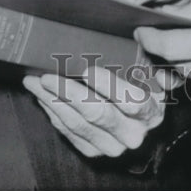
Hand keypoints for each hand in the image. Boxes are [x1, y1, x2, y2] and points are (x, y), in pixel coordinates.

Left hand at [24, 65, 164, 157]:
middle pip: (97, 113)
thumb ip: (152, 60)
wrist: (141, 129)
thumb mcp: (156, 78)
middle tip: (47, 76)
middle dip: (68, 92)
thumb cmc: (145, 94)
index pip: (131, 101)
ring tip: (35, 83)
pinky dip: (54, 113)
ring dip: (52, 102)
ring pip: (77, 124)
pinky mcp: (94, 153)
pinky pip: (69, 133)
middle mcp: (132, 134)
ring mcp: (111, 147)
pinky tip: (43, 97)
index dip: (108, 86)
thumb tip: (142, 36)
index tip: (87, 70)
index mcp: (150, 113)